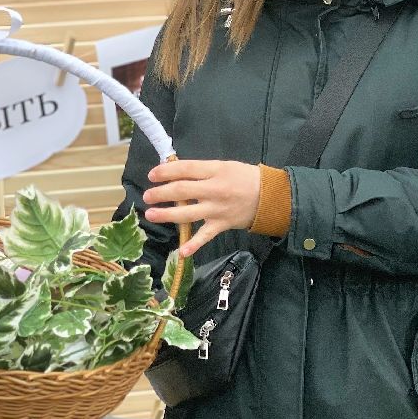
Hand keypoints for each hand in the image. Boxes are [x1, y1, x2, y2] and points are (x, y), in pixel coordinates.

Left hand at [142, 160, 261, 257]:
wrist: (270, 197)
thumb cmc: (244, 178)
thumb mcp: (223, 166)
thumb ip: (200, 170)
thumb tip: (173, 172)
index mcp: (215, 171)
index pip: (185, 169)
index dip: (166, 171)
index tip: (152, 174)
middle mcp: (214, 190)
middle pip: (182, 191)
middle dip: (161, 193)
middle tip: (147, 196)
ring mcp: (217, 210)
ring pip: (188, 214)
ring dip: (167, 215)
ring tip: (151, 215)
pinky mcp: (222, 225)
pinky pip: (206, 236)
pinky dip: (194, 245)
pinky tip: (182, 252)